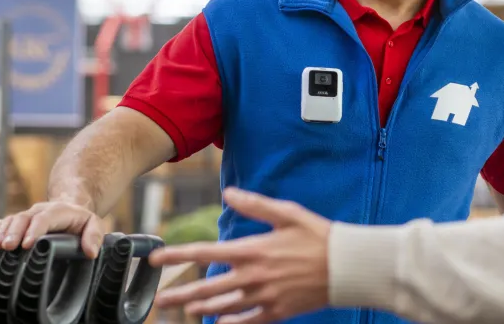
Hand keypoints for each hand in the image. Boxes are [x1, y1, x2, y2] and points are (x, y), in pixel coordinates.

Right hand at [0, 200, 105, 258]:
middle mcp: (40, 210)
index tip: (26, 245)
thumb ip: (95, 236)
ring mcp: (28, 215)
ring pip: (12, 220)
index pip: (44, 219)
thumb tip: (91, 252)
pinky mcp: (20, 221)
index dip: (34, 230)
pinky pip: (5, 222)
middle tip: (6, 247)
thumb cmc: (82, 221)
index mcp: (58, 211)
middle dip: (13, 233)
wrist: (71, 207)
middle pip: (23, 218)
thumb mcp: (94, 224)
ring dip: (2, 232)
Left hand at [148, 187, 331, 323]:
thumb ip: (255, 205)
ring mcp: (264, 297)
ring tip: (185, 311)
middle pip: (206, 288)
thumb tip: (229, 194)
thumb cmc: (319, 236)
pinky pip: (247, 321)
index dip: (176, 256)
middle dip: (179, 294)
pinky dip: (230, 323)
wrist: (347, 267)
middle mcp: (253, 276)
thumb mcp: (287, 213)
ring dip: (201, 308)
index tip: (155, 259)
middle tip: (159, 301)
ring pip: (223, 307)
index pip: (204, 253)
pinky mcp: (277, 311)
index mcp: (252, 250)